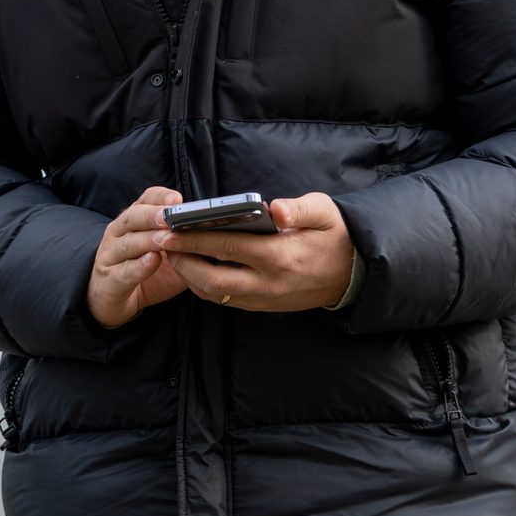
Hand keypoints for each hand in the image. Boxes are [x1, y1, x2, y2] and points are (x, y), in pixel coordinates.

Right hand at [88, 186, 191, 328]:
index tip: (177, 200)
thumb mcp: (168, 255)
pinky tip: (153, 261)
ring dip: (148, 239)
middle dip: (153, 215)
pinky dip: (139, 266)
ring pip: (128, 243)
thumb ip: (185, 244)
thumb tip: (217, 237)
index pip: (145, 200)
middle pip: (133, 217)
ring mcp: (110, 256)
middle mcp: (118, 233)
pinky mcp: (109, 280)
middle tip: (170, 217)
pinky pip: (124, 271)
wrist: (113, 299)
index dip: (160, 198)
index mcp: (134, 221)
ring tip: (166, 239)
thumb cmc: (144, 272)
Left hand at [156, 192, 353, 311]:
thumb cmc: (335, 235)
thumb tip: (273, 208)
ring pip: (214, 294)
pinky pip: (225, 299)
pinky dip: (204, 285)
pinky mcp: (263, 306)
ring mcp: (264, 298)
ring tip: (172, 253)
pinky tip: (193, 266)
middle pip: (211, 280)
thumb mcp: (324, 212)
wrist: (353, 273)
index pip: (226, 247)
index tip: (168, 229)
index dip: (194, 239)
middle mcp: (267, 283)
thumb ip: (298, 209)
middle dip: (182, 262)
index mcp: (279, 256)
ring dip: (189, 276)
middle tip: (161, 243)